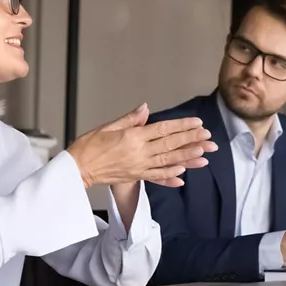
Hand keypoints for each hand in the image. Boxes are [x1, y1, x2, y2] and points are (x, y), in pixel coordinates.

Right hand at [65, 103, 217, 187]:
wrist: (77, 169)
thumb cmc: (89, 146)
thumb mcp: (108, 126)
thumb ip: (130, 119)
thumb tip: (145, 108)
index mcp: (133, 137)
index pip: (163, 129)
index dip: (182, 126)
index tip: (198, 123)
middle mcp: (138, 153)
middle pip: (170, 145)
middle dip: (191, 140)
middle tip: (209, 138)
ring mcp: (138, 166)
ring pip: (168, 162)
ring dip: (187, 158)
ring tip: (204, 155)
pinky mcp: (135, 176)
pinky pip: (156, 177)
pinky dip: (170, 177)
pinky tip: (183, 175)